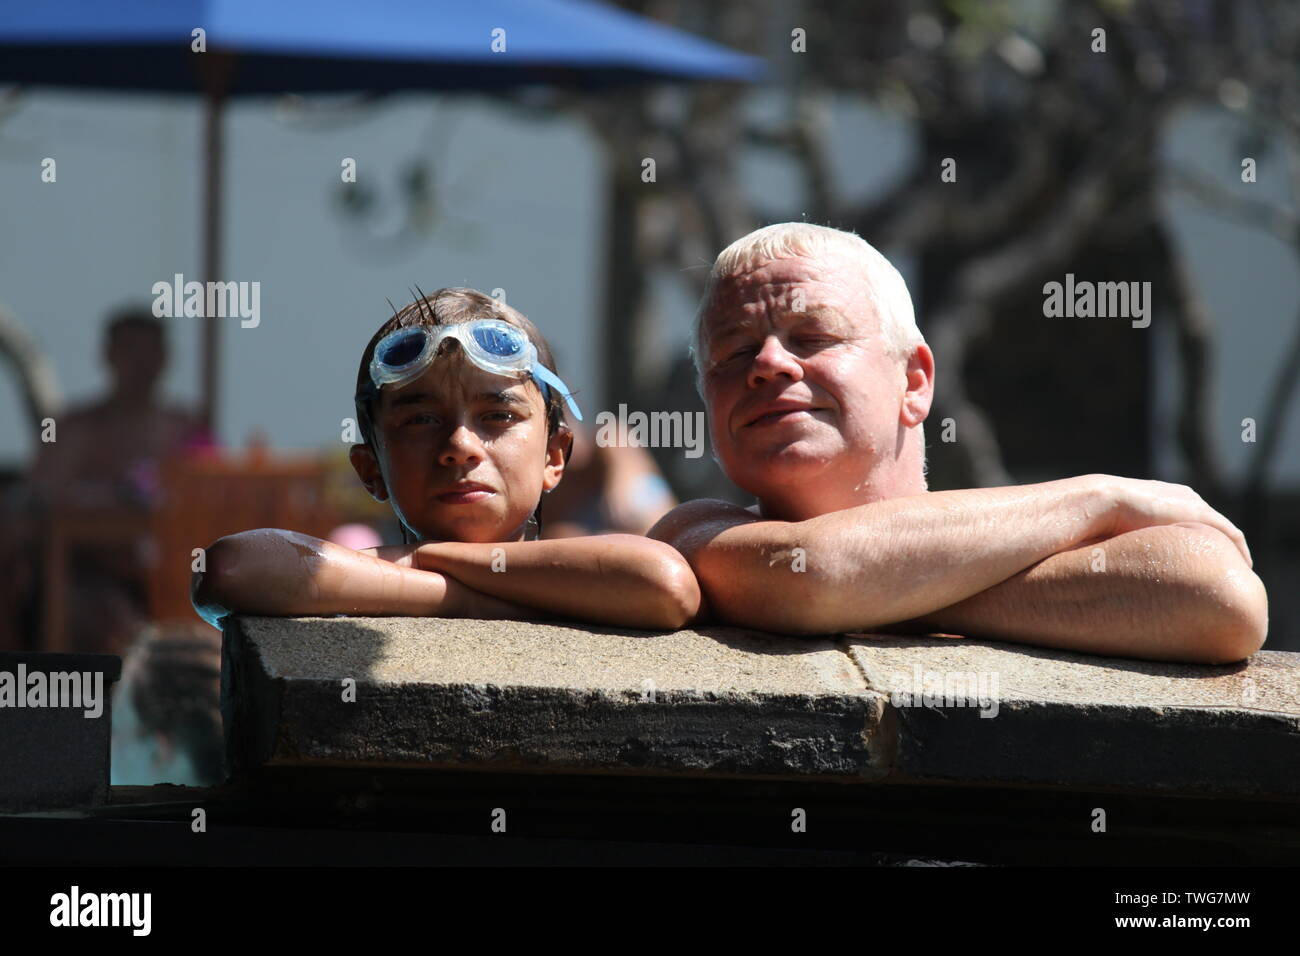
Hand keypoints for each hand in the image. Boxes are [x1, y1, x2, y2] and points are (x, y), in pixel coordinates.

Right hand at [1079, 474, 1250, 566]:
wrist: (1101, 502)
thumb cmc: (1096, 521)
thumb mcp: (1112, 532)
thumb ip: (1123, 543)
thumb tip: (1108, 568)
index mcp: (1162, 499)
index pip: (1190, 520)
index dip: (1198, 541)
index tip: (1202, 562)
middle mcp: (1182, 498)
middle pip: (1212, 524)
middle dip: (1220, 545)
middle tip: (1225, 571)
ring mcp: (1193, 505)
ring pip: (1224, 530)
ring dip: (1232, 550)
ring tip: (1235, 573)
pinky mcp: (1201, 515)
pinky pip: (1231, 534)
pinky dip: (1239, 550)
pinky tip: (1241, 568)